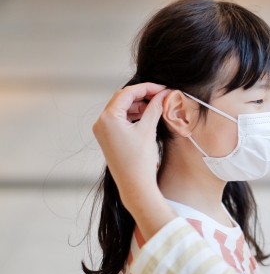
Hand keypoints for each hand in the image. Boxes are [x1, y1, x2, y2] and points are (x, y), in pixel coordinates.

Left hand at [93, 83, 176, 239]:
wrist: (134, 185)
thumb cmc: (140, 161)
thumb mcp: (148, 130)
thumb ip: (154, 108)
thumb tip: (163, 95)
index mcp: (108, 118)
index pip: (127, 93)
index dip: (146, 88)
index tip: (162, 89)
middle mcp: (101, 122)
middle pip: (122, 99)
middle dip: (142, 96)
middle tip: (160, 95)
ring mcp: (103, 131)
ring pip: (121, 109)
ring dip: (138, 106)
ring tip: (156, 107)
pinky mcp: (108, 138)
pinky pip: (120, 120)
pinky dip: (133, 116)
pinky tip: (146, 117)